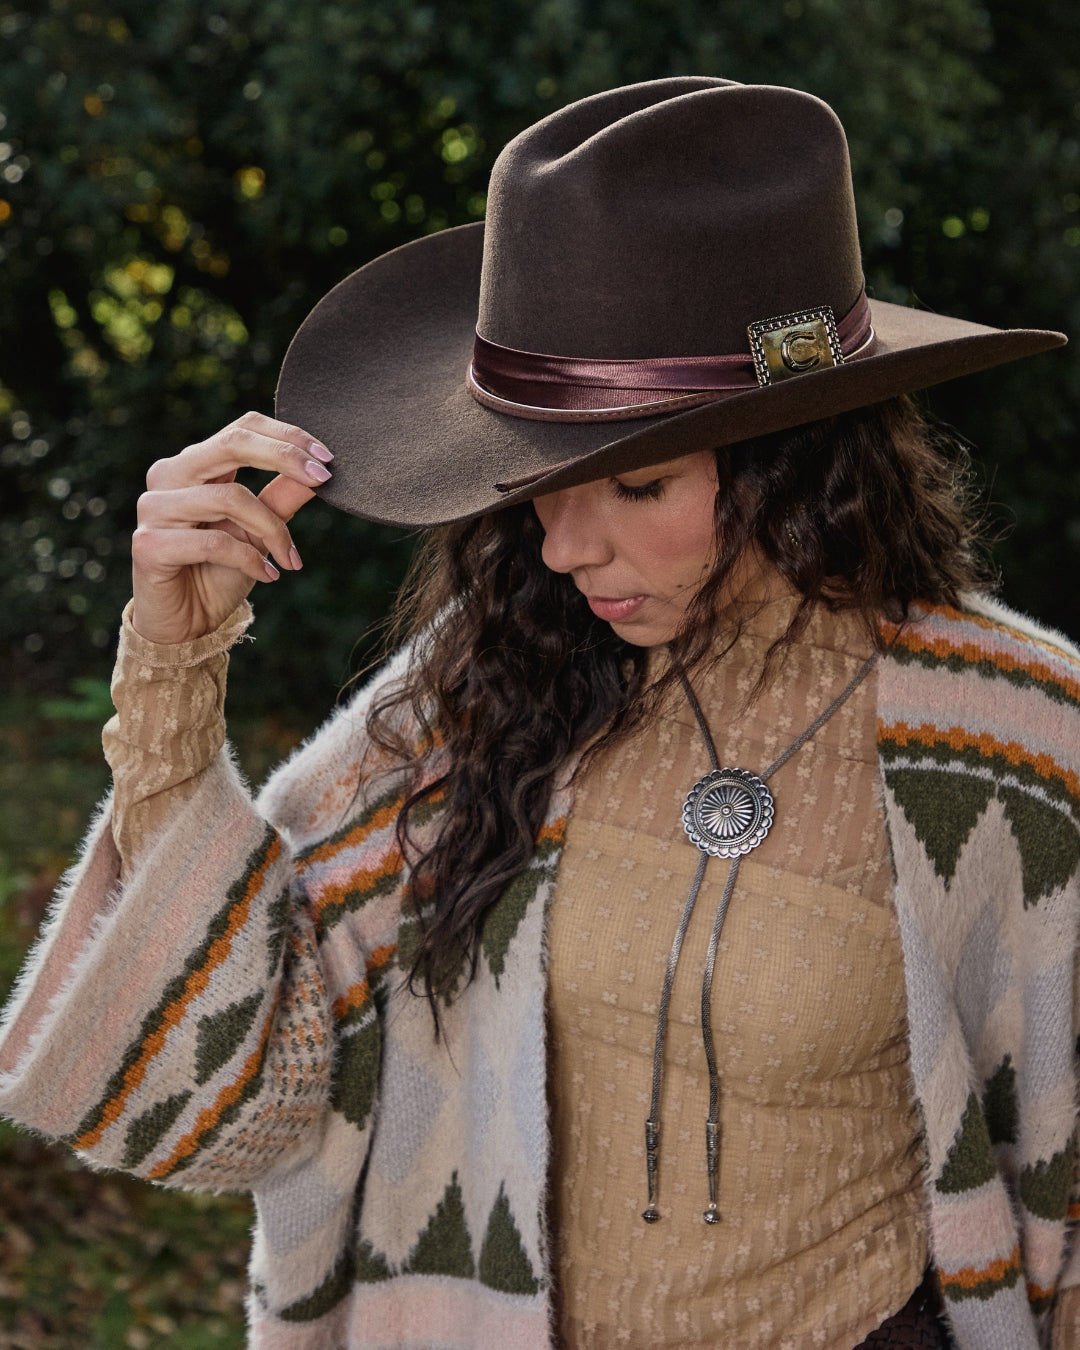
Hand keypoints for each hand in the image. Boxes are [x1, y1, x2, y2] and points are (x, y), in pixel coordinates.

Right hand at [131, 411, 331, 644]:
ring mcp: (154, 508)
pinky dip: (250, 560)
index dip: (286, 437)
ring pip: (230, 498)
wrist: (187, 624)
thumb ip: (283, 498)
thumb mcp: (260, 532)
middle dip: (284, 457)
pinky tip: (268, 575)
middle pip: (232, 445)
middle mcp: (169, 476)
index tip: (327, 459)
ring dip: (272, 529)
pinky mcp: (149, 544)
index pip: (241, 429)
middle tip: (322, 477)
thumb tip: (323, 470)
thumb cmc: (220, 573)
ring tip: (289, 559)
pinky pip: (215, 543)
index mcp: (195, 465)